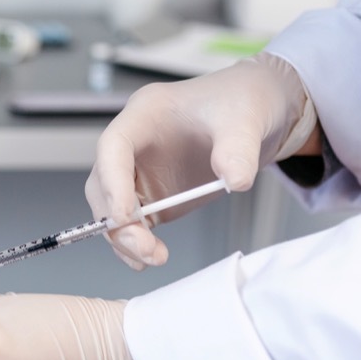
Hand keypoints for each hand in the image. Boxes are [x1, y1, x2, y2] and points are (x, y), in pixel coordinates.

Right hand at [86, 52, 318, 268]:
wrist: (257, 114)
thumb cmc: (241, 102)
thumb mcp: (247, 117)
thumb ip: (239, 148)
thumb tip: (236, 180)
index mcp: (145, 114)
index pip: (112, 146)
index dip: (112, 181)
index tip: (125, 214)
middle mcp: (134, 146)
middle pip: (103, 184)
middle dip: (117, 219)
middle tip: (144, 246)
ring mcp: (140, 172)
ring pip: (112, 209)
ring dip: (125, 238)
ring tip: (154, 256)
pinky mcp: (153, 196)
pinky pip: (133, 224)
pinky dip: (137, 244)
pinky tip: (151, 257)